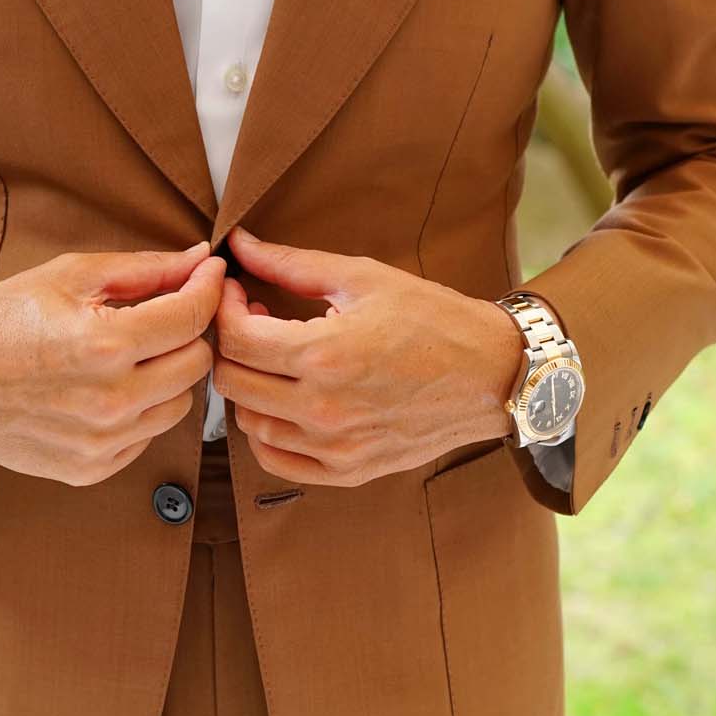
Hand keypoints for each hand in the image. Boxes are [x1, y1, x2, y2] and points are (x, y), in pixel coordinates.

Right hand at [0, 241, 225, 484]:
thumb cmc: (2, 316)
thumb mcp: (70, 275)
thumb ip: (144, 269)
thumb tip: (200, 260)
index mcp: (104, 345)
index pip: (191, 317)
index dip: (208, 288)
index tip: (209, 273)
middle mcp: (109, 401)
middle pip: (196, 363)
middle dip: (187, 331)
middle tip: (165, 312)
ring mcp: (100, 442)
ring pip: (179, 404)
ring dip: (166, 374)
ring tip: (129, 352)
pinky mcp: (90, 468)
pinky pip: (147, 436)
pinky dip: (140, 410)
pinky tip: (106, 388)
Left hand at [211, 225, 523, 485]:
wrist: (492, 375)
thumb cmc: (434, 320)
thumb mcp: (364, 279)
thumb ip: (292, 264)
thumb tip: (239, 244)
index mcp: (326, 355)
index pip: (237, 338)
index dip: (223, 308)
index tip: (234, 290)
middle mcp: (324, 409)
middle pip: (232, 382)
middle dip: (228, 345)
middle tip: (250, 320)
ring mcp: (335, 446)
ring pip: (249, 423)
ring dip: (247, 387)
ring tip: (272, 359)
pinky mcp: (348, 470)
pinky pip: (276, 459)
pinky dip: (265, 431)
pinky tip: (282, 400)